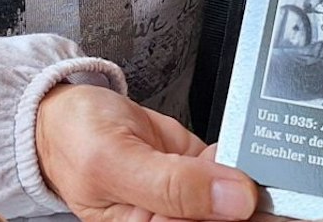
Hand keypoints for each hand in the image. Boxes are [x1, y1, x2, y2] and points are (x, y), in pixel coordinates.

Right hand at [36, 83, 256, 221]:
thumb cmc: (74, 139)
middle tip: (256, 178)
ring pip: (235, 200)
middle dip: (242, 200)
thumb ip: (173, 185)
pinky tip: (240, 149)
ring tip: (252, 161)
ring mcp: (188, 198)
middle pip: (224, 219)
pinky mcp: (198, 171)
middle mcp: (169, 221)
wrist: (67, 112)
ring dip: (249, 179)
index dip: (231, 216)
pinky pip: (233, 171)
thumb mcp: (116, 161)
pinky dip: (243, 158)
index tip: (251, 196)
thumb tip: (235, 201)